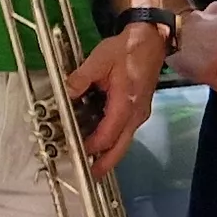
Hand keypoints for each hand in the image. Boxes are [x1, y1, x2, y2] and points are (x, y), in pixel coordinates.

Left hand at [77, 25, 165, 170]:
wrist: (151, 40)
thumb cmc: (127, 49)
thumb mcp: (100, 59)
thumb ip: (80, 78)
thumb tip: (65, 93)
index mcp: (126, 105)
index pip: (106, 136)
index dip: (89, 148)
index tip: (73, 152)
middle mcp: (135, 115)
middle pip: (119, 148)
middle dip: (104, 164)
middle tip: (88, 176)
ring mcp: (139, 114)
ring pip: (123, 142)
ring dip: (107, 153)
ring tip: (89, 162)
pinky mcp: (138, 110)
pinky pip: (124, 132)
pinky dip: (111, 140)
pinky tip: (97, 140)